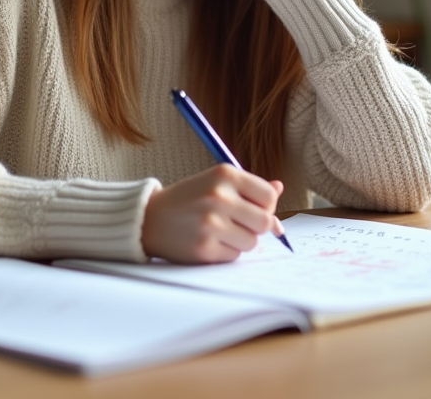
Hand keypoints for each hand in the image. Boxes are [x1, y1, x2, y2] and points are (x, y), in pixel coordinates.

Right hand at [141, 165, 286, 263]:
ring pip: (252, 242)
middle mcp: (219, 196)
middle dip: (256, 227)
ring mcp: (211, 223)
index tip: (253, 208)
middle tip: (239, 223)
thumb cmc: (189, 199)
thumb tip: (279, 188)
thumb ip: (249, 187)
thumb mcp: (217, 182)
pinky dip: (226, 252)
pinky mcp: (204, 248)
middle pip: (265, 222)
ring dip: (241, 241)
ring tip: (220, 231)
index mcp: (225, 174)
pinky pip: (234, 256)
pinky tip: (209, 241)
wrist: (150, 219)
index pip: (269, 196)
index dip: (266, 206)